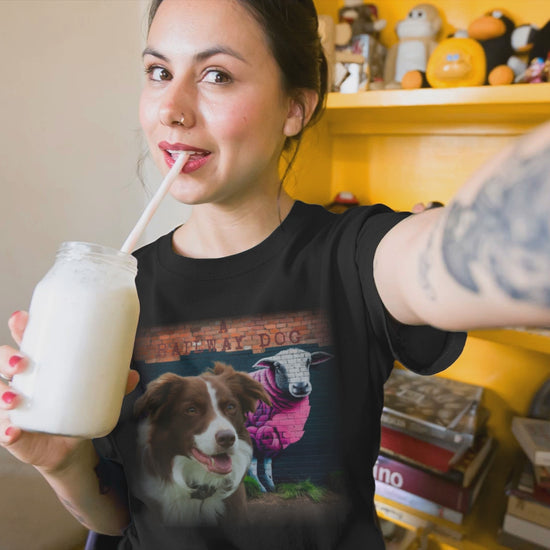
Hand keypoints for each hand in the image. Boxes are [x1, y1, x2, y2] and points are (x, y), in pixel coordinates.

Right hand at [0, 311, 138, 472]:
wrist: (69, 446)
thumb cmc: (77, 409)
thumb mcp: (95, 393)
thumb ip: (113, 384)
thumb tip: (132, 374)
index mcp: (40, 366)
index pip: (24, 341)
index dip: (19, 328)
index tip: (21, 318)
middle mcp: (21, 383)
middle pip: (3, 362)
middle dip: (7, 358)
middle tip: (23, 362)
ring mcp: (13, 407)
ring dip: (2, 393)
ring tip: (15, 397)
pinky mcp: (13, 432)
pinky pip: (4, 431)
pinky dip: (7, 431)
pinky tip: (13, 431)